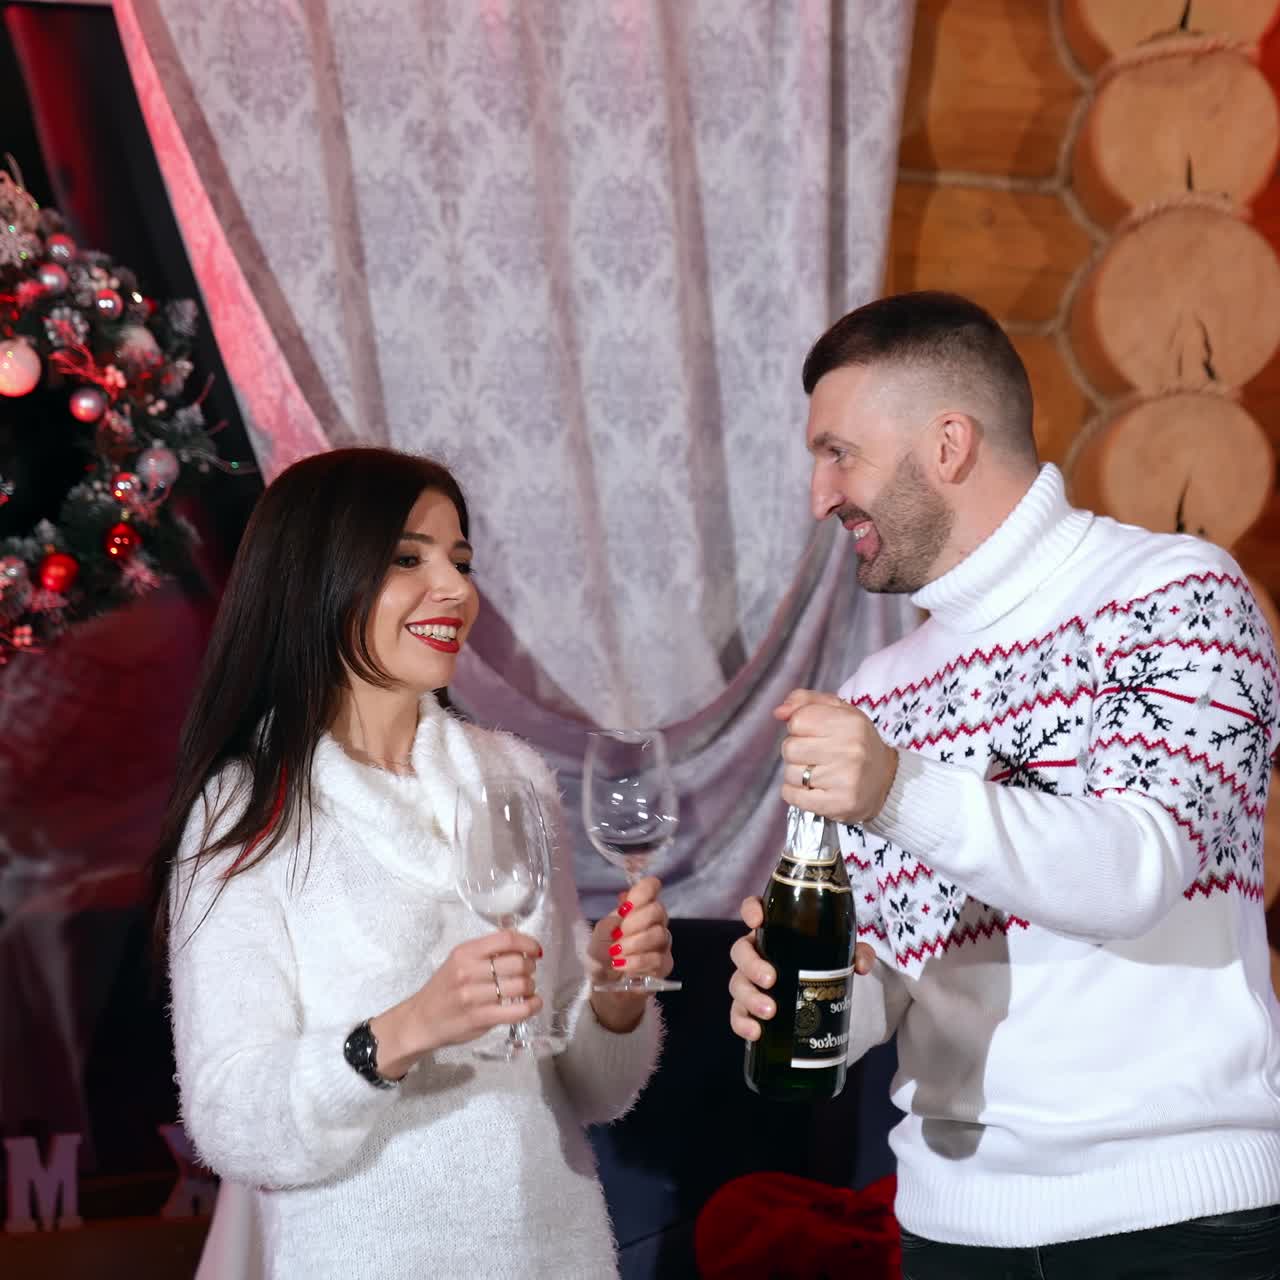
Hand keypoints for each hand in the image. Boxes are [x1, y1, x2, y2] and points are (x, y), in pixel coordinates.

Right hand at [369, 929, 542, 1076]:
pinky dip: (532, 1006)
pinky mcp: (480, 1018)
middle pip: (517, 962)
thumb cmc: (443, 989)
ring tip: (526, 989)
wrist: (420, 1020)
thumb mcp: (459, 961)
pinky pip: (517, 1010)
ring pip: (520, 985)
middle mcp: (468, 971)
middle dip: (530, 967)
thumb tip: (522, 946)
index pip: (506, 939)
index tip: (536, 950)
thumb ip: (486, 953)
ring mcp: (474, 996)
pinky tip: (533, 1003)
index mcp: (465, 952)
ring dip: (531, 987)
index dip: (528, 942)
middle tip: (528, 972)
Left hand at [588, 876, 672, 1032]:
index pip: (651, 888)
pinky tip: (623, 966)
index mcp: (639, 909)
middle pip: (657, 910)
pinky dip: (636, 962)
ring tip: (616, 954)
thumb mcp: (598, 936)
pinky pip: (657, 958)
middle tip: (617, 935)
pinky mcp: (665, 965)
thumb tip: (622, 909)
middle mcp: (655, 922)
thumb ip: (610, 921)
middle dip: (634, 922)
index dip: (644, 890)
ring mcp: (662, 944)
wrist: (605, 985)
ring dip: (633, 944)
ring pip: (658, 934)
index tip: (627, 904)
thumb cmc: (602, 955)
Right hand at [729, 896, 876, 1041]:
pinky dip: (742, 1023)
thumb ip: (858, 952)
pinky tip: (755, 1032)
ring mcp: (750, 981)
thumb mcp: (845, 952)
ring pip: (737, 984)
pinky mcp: (750, 1008)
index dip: (751, 911)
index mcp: (774, 930)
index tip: (757, 920)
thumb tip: (860, 965)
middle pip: (741, 952)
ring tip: (770, 1012)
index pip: (754, 910)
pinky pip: (737, 1014)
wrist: (823, 993)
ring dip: (750, 998)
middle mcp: (757, 953)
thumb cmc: (826, 961)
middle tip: (771, 979)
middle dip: (752, 965)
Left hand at [775, 688, 898, 824]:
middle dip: (797, 752)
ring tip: (818, 773)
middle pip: (790, 748)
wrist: (886, 781)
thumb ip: (806, 702)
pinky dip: (795, 793)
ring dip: (798, 774)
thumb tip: (779, 712)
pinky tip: (812, 789)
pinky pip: (792, 796)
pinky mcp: (839, 804)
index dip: (799, 728)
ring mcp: (846, 779)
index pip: (797, 721)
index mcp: (850, 722)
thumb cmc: (856, 743)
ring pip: (790, 773)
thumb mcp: (839, 712)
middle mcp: (850, 749)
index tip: (813, 734)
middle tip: (816, 756)